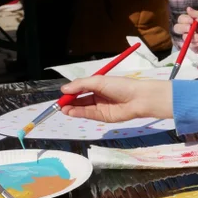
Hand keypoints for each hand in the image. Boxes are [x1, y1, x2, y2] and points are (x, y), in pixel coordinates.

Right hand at [58, 75, 172, 121]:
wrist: (138, 98)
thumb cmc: (120, 86)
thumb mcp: (98, 81)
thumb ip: (81, 85)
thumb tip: (64, 89)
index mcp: (98, 85)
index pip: (80, 89)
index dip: (70, 92)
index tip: (62, 94)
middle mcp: (99, 96)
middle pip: (80, 99)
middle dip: (69, 101)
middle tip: (59, 104)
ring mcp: (101, 107)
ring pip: (83, 108)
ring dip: (72, 108)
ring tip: (63, 108)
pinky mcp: (104, 117)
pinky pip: (89, 115)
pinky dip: (79, 113)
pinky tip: (70, 111)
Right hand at [177, 8, 197, 72]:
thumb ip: (197, 15)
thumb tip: (187, 8)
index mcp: (192, 22)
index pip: (181, 19)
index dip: (184, 19)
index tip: (191, 21)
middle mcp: (189, 30)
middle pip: (177, 27)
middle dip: (183, 27)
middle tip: (190, 28)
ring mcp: (190, 39)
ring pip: (183, 36)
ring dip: (192, 37)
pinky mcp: (192, 47)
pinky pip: (187, 45)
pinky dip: (195, 43)